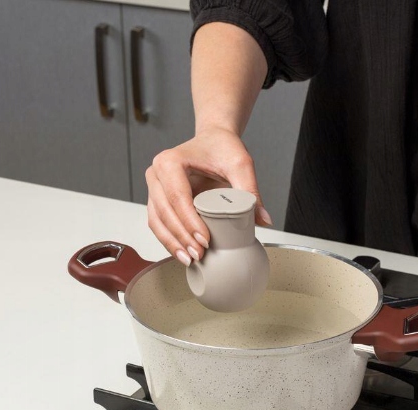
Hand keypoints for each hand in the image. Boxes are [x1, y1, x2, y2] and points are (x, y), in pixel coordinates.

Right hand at [145, 126, 271, 265]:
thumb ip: (251, 190)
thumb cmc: (222, 148)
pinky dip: (169, 240)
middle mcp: (156, 173)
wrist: (213, 141)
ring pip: (156, 221)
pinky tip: (183, 253)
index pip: (177, 197)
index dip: (189, 222)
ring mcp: (154, 188)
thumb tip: (263, 220)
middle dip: (181, 238)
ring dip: (172, 243)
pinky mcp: (157, 200)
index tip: (205, 240)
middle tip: (199, 254)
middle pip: (164, 212)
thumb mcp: (240, 164)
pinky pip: (158, 224)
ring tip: (190, 259)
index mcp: (170, 161)